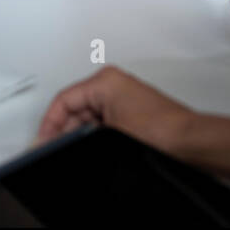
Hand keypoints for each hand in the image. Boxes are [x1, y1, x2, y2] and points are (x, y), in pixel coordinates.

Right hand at [36, 66, 195, 155]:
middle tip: (51, 147)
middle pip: (74, 107)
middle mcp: (113, 84)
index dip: (48, 123)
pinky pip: (100, 121)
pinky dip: (92, 134)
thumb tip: (61, 140)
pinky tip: (88, 146)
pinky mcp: (129, 110)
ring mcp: (122, 96)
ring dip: (77, 133)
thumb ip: (78, 134)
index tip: (42, 140)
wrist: (187, 141)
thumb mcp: (107, 133)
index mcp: (105, 81)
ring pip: (86, 116)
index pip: (64, 100)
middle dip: (62, 129)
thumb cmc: (161, 130)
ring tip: (68, 148)